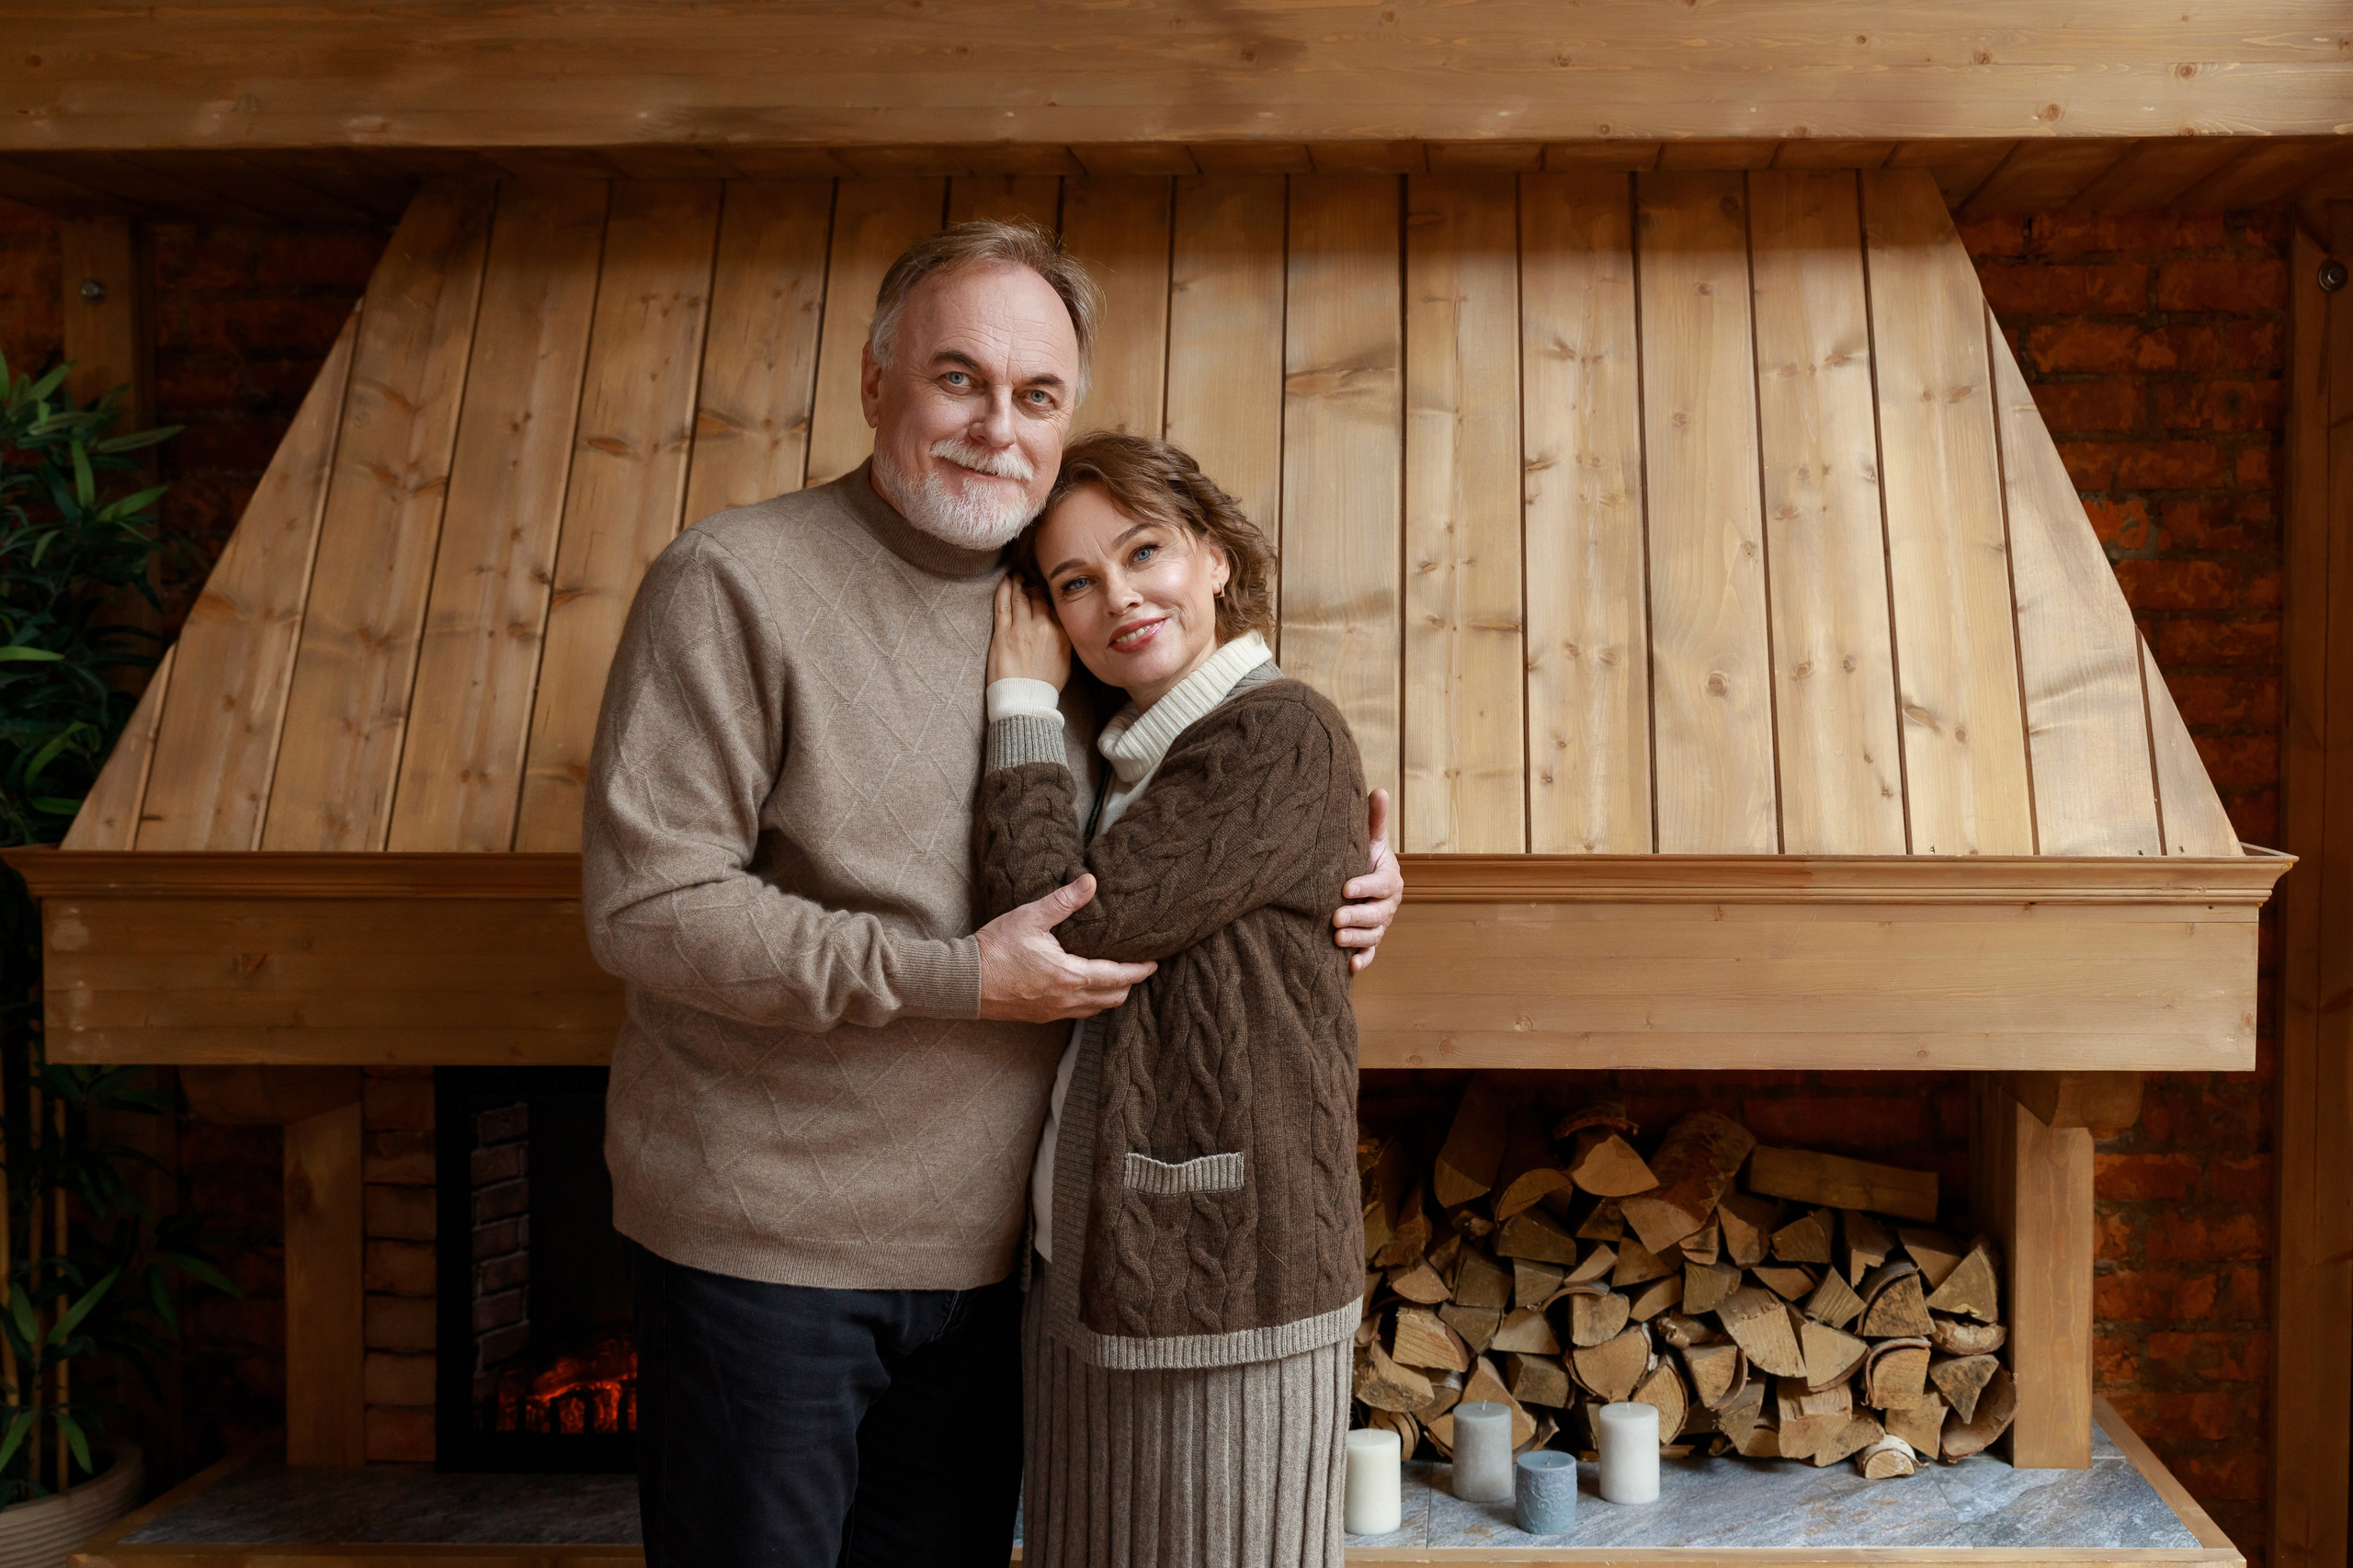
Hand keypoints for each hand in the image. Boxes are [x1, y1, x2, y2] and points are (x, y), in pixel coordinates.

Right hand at [976, 874, 1156, 1020]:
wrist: (964, 981)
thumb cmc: (995, 948)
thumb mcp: (1031, 917)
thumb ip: (1064, 901)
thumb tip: (1091, 882)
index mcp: (1070, 976)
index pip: (1118, 977)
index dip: (1140, 971)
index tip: (1153, 963)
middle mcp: (1067, 999)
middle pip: (1113, 998)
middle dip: (1130, 984)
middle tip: (1138, 967)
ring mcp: (1054, 1011)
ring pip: (1096, 1009)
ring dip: (1111, 995)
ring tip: (1116, 977)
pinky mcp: (1041, 1016)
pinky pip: (1078, 1013)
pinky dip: (1091, 1002)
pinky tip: (1086, 987)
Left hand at [989, 575, 1071, 687]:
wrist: (1025, 701)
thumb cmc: (1045, 685)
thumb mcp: (1066, 660)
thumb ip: (1065, 638)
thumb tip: (1061, 624)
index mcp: (1062, 633)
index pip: (1055, 604)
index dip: (1049, 591)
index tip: (1046, 584)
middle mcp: (1043, 627)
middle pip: (1038, 596)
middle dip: (1033, 583)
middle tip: (1029, 575)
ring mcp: (1022, 629)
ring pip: (1020, 597)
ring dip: (1018, 583)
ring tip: (1017, 574)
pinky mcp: (1003, 634)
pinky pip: (1003, 606)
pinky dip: (1004, 590)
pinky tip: (1005, 581)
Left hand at [1334, 788, 1401, 972]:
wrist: (1362, 879)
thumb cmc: (1363, 855)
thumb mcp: (1369, 838)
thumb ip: (1373, 818)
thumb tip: (1379, 789)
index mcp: (1390, 878)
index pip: (1381, 884)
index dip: (1365, 886)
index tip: (1344, 888)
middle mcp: (1388, 904)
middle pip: (1377, 913)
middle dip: (1358, 916)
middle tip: (1335, 917)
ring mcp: (1380, 924)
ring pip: (1373, 935)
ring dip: (1357, 940)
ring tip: (1337, 939)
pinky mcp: (1370, 940)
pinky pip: (1370, 953)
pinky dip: (1362, 961)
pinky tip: (1349, 967)